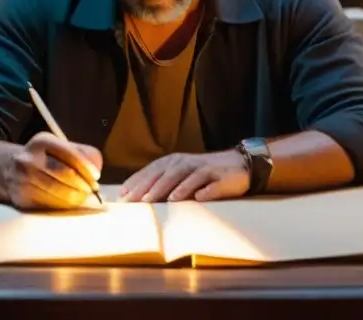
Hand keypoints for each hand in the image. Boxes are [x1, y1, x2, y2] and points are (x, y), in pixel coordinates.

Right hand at [5, 132, 102, 209]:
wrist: (4, 168)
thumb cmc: (40, 157)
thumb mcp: (55, 146)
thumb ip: (79, 152)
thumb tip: (96, 168)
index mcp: (42, 141)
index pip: (70, 154)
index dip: (86, 167)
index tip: (96, 176)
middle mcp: (30, 159)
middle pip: (65, 175)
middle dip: (84, 184)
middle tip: (92, 189)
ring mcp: (23, 180)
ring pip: (58, 193)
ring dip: (76, 197)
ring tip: (83, 196)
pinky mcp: (21, 199)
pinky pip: (49, 205)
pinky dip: (63, 205)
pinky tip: (68, 202)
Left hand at [119, 150, 248, 202]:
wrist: (239, 165)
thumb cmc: (205, 175)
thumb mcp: (182, 175)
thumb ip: (164, 183)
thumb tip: (138, 197)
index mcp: (175, 162)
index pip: (152, 170)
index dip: (138, 181)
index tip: (123, 195)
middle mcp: (187, 162)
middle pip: (165, 173)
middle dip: (148, 186)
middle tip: (134, 201)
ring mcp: (204, 169)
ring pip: (185, 176)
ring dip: (171, 187)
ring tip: (158, 200)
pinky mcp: (221, 178)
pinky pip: (211, 184)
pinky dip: (204, 191)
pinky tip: (198, 198)